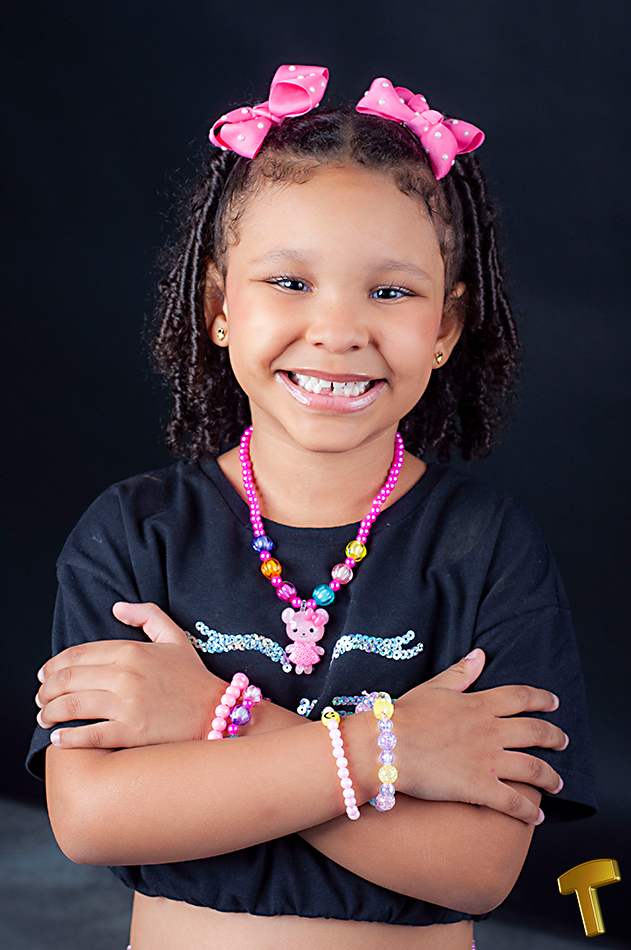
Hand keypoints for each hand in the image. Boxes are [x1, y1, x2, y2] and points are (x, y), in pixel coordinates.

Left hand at [36, 602, 222, 748]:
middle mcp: (125, 676)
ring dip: (50, 712)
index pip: (78, 655)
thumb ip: (146, 615)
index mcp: (132, 651)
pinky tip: (59, 738)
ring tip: (45, 716)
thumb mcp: (174, 637)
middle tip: (41, 697)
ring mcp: (127, 705)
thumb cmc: (193, 677)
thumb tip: (116, 608)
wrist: (217, 713)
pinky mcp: (131, 732)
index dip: (54, 665)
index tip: (45, 674)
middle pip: (68, 679)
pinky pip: (88, 735)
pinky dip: (67, 738)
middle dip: (45, 689)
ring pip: (72, 706)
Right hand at [391, 649, 566, 824]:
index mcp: (479, 704)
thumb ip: (461, 672)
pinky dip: (529, 810)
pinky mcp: (480, 787)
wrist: (387, 745)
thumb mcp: (434, 687)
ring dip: (550, 777)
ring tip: (557, 783)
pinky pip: (513, 802)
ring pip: (533, 768)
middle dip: (555, 737)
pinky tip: (537, 816)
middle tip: (563, 741)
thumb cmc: (405, 716)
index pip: (520, 697)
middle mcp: (490, 730)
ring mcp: (488, 760)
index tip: (553, 702)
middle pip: (535, 731)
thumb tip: (480, 655)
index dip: (541, 699)